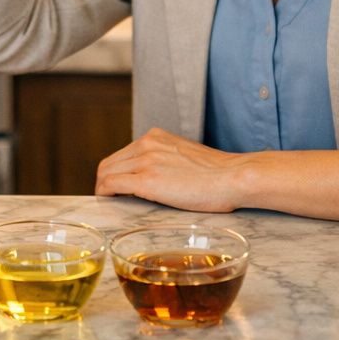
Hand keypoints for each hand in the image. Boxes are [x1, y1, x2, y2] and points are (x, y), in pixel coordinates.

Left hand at [94, 128, 248, 212]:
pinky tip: (109, 202)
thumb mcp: (186, 157)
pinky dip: (105, 193)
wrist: (234, 177)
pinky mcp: (147, 180)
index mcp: (156, 137)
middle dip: (105, 181)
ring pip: (107, 172)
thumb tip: (159, 177)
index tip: (117, 185)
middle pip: (110, 163)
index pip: (122, 154)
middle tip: (110, 198)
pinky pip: (112, 184)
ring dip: (103, 188)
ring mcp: (145, 160)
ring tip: (109, 203)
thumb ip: (168, 160)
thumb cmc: (219, 174)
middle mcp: (147, 144)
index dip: (115, 171)